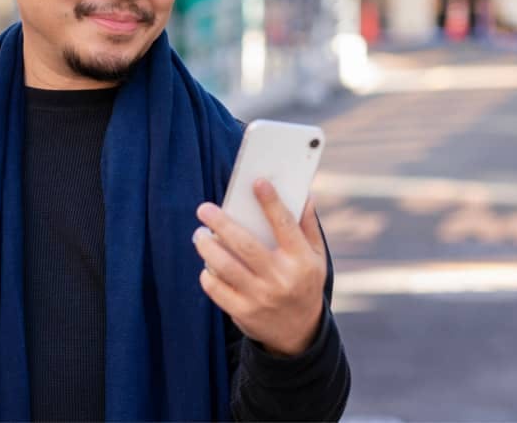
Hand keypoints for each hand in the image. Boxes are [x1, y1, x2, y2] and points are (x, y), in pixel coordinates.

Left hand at [193, 179, 326, 355]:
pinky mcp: (243, 312)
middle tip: (204, 208)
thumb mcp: (316, 258)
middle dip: (221, 223)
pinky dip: (207, 273)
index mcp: (302, 260)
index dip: (271, 202)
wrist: (299, 334)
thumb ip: (308, 227)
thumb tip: (304, 195)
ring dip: (207, 246)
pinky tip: (207, 263)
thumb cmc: (304, 284)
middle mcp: (281, 278)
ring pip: (225, 265)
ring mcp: (261, 297)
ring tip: (200, 234)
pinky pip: (216, 288)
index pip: (285, 225)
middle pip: (245, 244)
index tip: (256, 181)